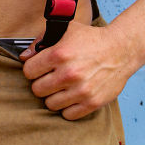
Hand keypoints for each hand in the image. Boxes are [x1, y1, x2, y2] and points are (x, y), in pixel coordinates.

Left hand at [20, 21, 136, 119]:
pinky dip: (67, 107)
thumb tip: (24, 56)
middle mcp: (68, 74)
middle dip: (42, 83)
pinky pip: (68, 115)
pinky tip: (72, 96)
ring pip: (50, 104)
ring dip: (54, 96)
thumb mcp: (66, 30)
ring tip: (61, 87)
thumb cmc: (92, 39)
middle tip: (50, 78)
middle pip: (37, 90)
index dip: (32, 69)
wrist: (121, 50)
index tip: (39, 68)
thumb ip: (41, 40)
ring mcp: (81, 90)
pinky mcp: (92, 103)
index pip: (29, 72)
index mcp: (59, 54)